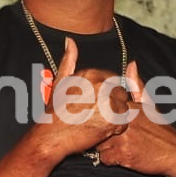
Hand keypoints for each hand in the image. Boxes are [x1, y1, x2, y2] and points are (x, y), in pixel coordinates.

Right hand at [41, 38, 132, 156]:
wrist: (51, 135)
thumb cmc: (55, 110)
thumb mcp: (60, 81)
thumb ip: (69, 60)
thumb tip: (70, 41)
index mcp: (91, 73)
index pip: (112, 79)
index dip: (105, 93)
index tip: (94, 103)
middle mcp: (101, 85)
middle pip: (120, 93)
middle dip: (112, 103)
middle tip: (95, 114)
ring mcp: (108, 102)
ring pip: (123, 107)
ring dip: (115, 116)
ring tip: (97, 122)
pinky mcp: (112, 119)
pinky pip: (123, 122)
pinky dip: (115, 128)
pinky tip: (100, 130)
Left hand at [93, 60, 175, 174]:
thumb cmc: (161, 130)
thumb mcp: (150, 104)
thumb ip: (136, 86)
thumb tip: (131, 64)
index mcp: (129, 107)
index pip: (101, 108)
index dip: (101, 115)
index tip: (106, 119)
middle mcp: (124, 121)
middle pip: (97, 126)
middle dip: (101, 131)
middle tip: (116, 136)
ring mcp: (122, 138)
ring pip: (98, 143)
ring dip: (106, 147)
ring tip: (122, 145)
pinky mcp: (122, 155)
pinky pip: (104, 158)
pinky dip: (111, 159)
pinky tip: (124, 155)